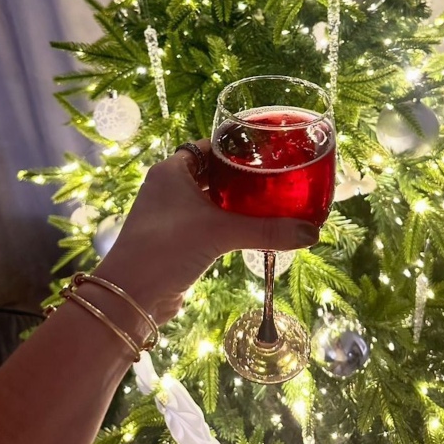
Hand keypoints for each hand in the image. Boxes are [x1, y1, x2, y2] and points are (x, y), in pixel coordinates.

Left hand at [94, 140, 318, 324]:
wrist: (131, 296)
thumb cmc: (167, 248)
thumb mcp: (220, 233)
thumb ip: (266, 230)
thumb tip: (312, 233)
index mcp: (172, 170)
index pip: (209, 146)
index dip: (236, 147)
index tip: (265, 152)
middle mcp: (169, 186)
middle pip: (211, 172)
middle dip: (239, 176)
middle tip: (272, 176)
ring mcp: (170, 213)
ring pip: (208, 198)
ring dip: (233, 201)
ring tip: (267, 200)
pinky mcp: (174, 237)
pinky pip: (205, 220)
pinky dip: (225, 221)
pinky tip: (249, 227)